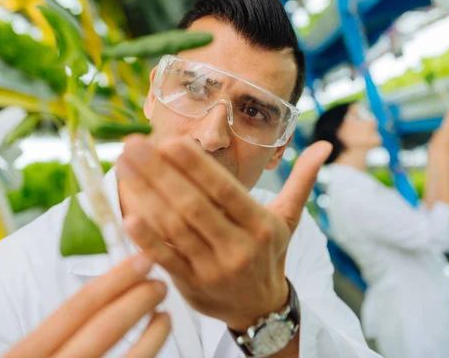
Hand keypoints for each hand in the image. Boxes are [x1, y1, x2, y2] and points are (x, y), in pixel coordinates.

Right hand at [5, 254, 169, 357]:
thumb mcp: (27, 356)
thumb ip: (53, 338)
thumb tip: (100, 299)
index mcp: (24, 357)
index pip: (75, 309)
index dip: (114, 281)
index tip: (140, 261)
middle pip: (103, 330)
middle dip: (137, 300)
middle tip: (159, 284)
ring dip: (152, 332)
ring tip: (165, 315)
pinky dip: (148, 356)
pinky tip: (156, 343)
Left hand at [117, 136, 330, 331]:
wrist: (260, 308)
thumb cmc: (270, 253)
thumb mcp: (289, 219)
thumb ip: (302, 181)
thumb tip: (325, 148)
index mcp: (261, 225)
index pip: (225, 191)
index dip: (197, 167)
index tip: (170, 141)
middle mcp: (239, 247)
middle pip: (194, 205)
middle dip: (160, 172)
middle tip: (133, 144)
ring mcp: (214, 269)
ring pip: (176, 229)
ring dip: (146, 197)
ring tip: (123, 168)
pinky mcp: (193, 286)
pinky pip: (168, 261)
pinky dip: (147, 240)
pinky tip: (128, 216)